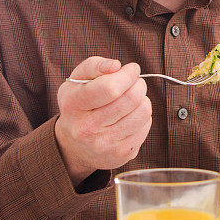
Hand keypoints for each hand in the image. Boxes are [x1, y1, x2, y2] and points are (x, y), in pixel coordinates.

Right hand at [55, 57, 151, 185]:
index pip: (110, 88)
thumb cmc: (80, 105)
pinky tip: (130, 115)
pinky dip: (143, 115)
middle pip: (130, 99)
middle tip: (134, 82)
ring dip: (143, 99)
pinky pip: (146, 125)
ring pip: (142, 112)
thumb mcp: (77, 80)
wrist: (75, 145)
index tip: (132, 69)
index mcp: (73, 105)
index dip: (127, 75)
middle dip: (138, 84)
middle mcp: (87, 128)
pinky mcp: (121, 154)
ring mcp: (105, 144)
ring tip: (132, 98)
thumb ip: (94, 66)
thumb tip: (116, 66)